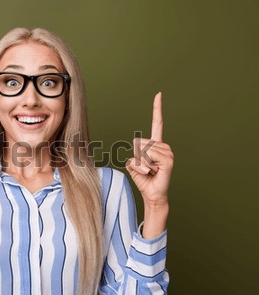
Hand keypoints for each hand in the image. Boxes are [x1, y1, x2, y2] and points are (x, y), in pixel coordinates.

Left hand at [126, 92, 173, 237]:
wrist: (152, 194)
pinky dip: (144, 167)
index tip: (159, 94)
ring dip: (141, 164)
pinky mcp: (168, 161)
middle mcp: (164, 146)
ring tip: (150, 171)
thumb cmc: (144, 179)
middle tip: (146, 168)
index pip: (157, 123)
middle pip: (138, 142)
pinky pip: (146, 158)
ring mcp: (167, 153)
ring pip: (141, 151)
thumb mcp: (134, 165)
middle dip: (137, 157)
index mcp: (156, 144)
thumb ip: (133, 154)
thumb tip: (134, 150)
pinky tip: (153, 172)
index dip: (157, 109)